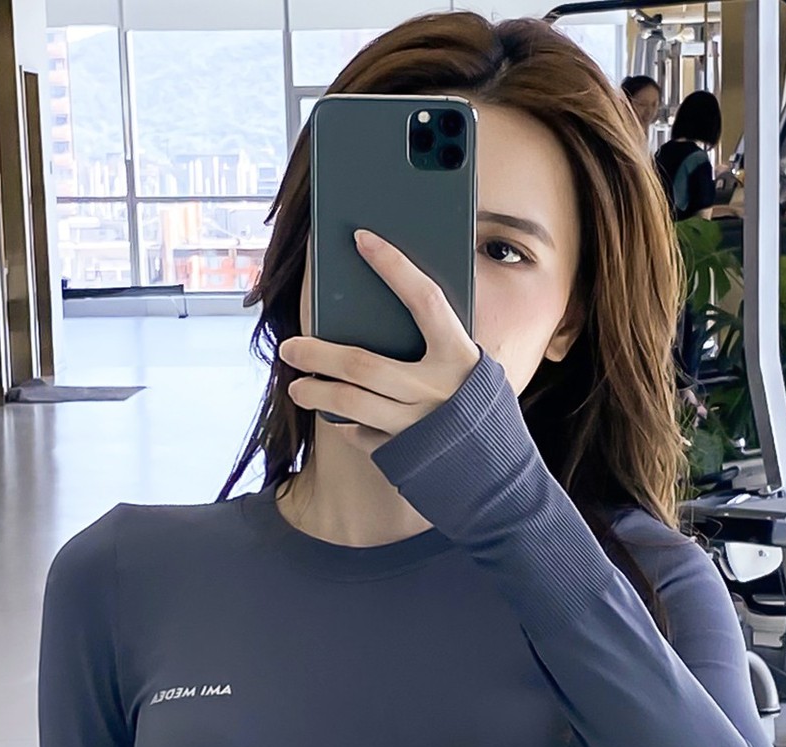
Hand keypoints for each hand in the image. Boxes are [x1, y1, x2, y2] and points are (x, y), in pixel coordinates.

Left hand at [277, 228, 482, 449]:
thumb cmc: (476, 404)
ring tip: (296, 387)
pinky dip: (345, 424)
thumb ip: (434, 343)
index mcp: (459, 356)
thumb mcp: (466, 366)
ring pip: (351, 403)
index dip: (395, 266)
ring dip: (316, 394)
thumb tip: (375, 312)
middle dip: (318, 354)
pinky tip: (335, 416)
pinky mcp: (406, 454)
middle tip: (289, 348)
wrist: (497, 468)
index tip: (362, 239)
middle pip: (362, 364)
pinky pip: (362, 435)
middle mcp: (437, 390)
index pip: (425, 299)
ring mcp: (418, 426)